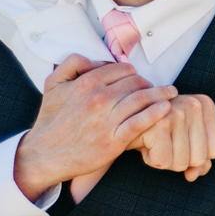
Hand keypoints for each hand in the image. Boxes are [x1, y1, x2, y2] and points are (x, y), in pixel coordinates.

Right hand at [14, 54, 174, 199]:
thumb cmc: (50, 121)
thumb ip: (72, 64)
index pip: (121, 69)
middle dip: (148, 83)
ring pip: (141, 100)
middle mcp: (98, 99)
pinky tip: (166, 108)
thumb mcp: (53, 84)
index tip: (138, 78)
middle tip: (157, 87)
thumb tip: (96, 60)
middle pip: (135, 83)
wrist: (44, 155)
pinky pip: (141, 122)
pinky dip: (156, 113)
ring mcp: (107, 121)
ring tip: (170, 93)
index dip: (133, 72)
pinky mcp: (114, 141)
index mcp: (85, 83)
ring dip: (160, 94)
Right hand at [133, 92, 214, 180]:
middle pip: (199, 159)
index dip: (195, 156)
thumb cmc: (156, 130)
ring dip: (164, 159)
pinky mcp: (159, 124)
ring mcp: (177, 113)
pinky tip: (145, 142)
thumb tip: (193, 176)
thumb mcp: (182, 141)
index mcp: (205, 105)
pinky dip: (151, 159)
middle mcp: (194, 105)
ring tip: (154, 140)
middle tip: (164, 141)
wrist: (122, 117)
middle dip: (179, 159)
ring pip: (181, 163)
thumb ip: (198, 161)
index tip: (178, 139)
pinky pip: (163, 162)